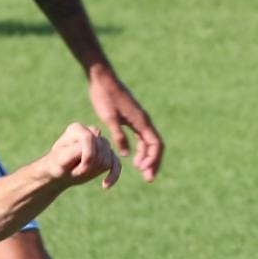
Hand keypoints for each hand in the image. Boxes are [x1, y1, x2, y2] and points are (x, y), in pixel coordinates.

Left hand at [46, 123, 119, 189]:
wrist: (58, 174)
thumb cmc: (57, 165)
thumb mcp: (62, 159)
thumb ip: (78, 149)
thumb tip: (97, 138)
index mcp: (77, 129)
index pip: (90, 139)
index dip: (85, 157)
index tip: (72, 168)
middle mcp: (91, 132)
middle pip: (101, 149)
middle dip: (89, 166)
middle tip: (73, 172)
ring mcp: (101, 142)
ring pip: (108, 159)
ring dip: (94, 172)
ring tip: (79, 173)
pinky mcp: (108, 154)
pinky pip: (116, 164)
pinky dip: (113, 175)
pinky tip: (105, 185)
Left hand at [87, 66, 162, 181]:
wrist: (102, 79)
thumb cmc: (104, 97)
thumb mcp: (109, 118)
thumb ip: (118, 136)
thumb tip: (126, 155)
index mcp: (140, 121)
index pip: (155, 144)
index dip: (153, 160)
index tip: (145, 173)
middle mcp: (143, 120)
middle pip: (155, 145)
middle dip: (153, 162)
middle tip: (148, 179)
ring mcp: (138, 119)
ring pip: (148, 142)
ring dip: (147, 157)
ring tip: (140, 170)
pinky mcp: (132, 119)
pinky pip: (141, 137)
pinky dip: (140, 149)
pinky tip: (132, 158)